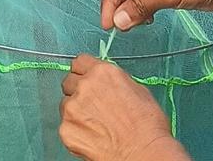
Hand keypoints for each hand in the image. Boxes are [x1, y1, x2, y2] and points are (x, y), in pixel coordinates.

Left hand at [59, 56, 186, 160]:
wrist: (143, 153)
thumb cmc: (147, 126)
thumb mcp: (137, 89)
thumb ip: (114, 81)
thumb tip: (106, 83)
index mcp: (103, 73)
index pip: (79, 62)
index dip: (83, 72)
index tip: (85, 79)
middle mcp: (85, 86)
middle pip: (69, 82)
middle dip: (78, 91)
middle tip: (91, 105)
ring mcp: (72, 108)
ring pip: (65, 104)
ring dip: (76, 111)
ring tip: (95, 124)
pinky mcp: (66, 130)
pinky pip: (65, 125)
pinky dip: (75, 130)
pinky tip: (92, 136)